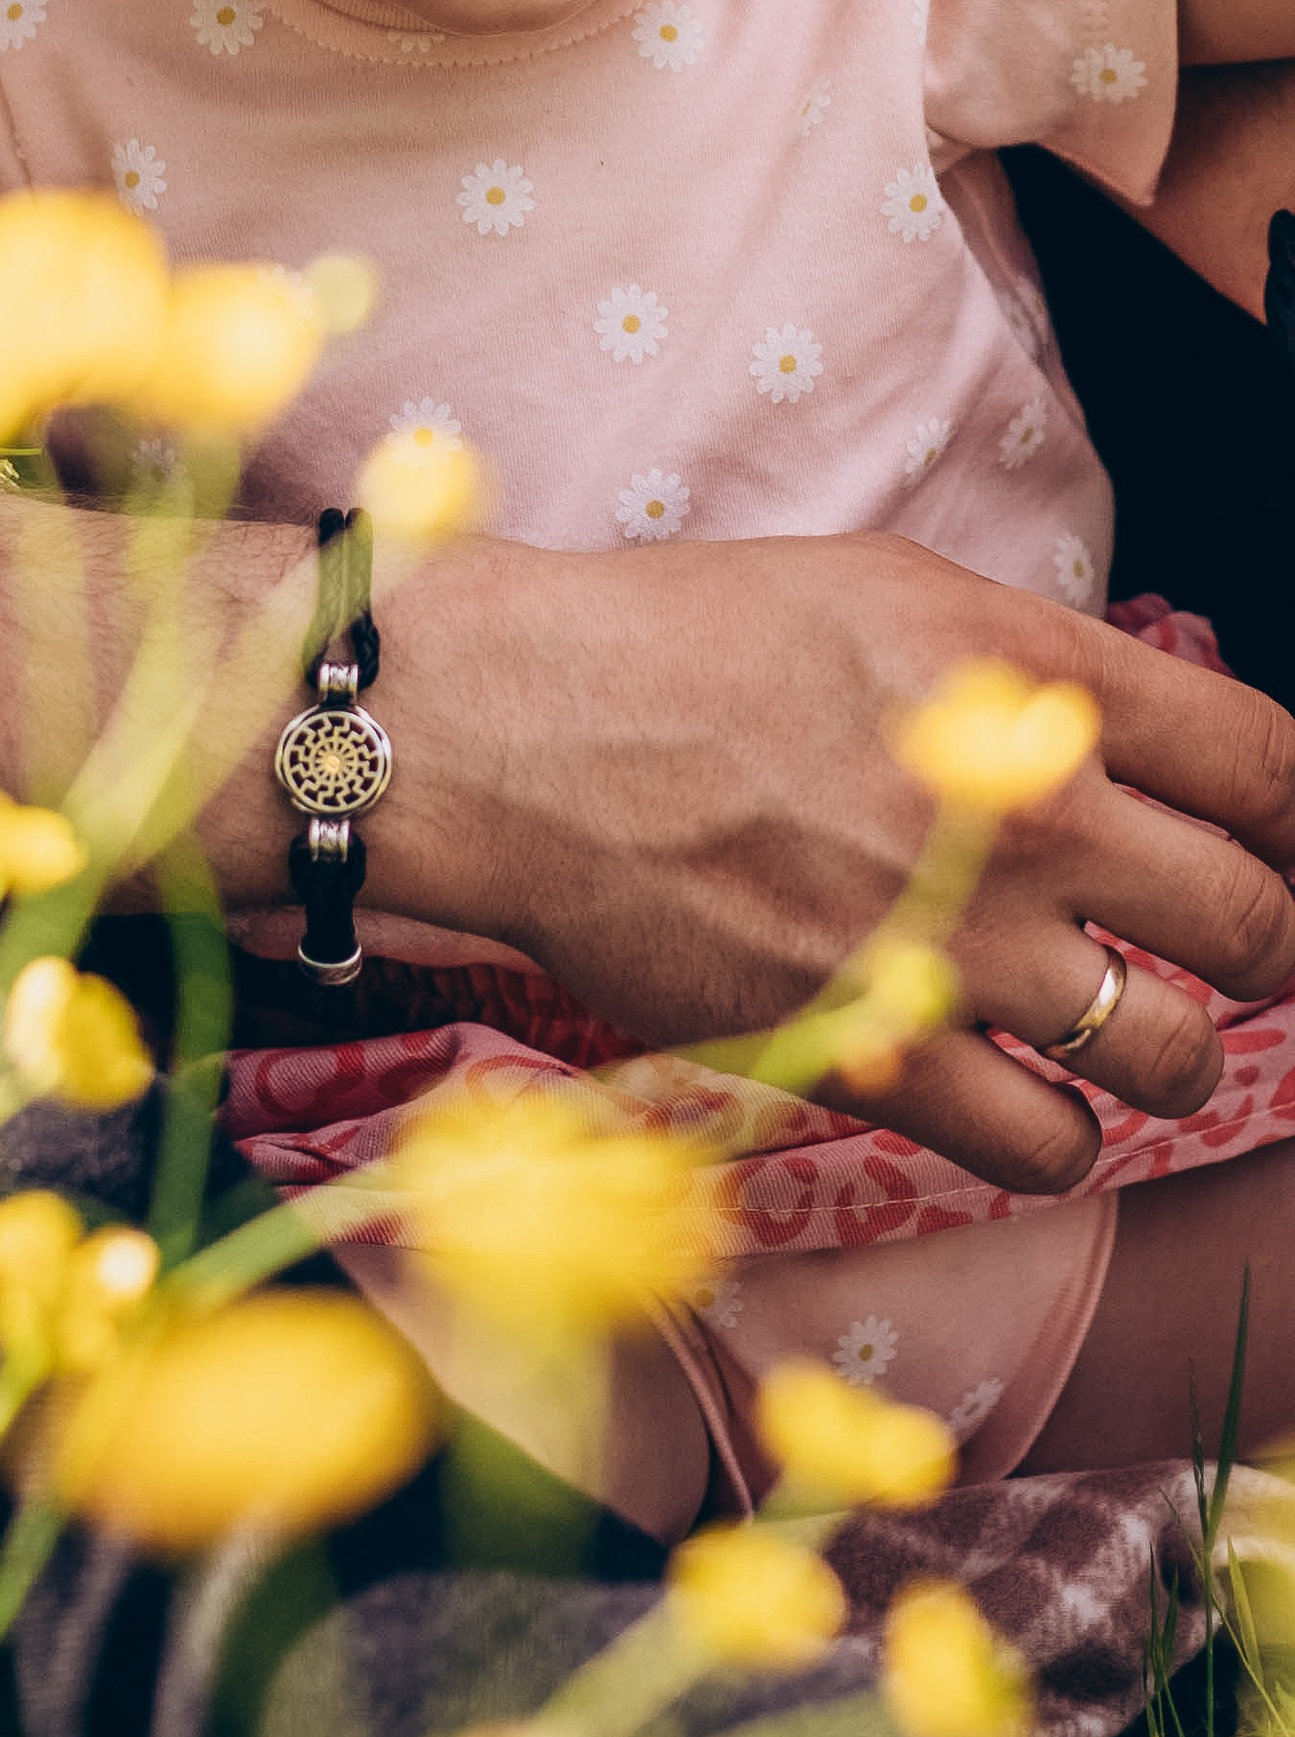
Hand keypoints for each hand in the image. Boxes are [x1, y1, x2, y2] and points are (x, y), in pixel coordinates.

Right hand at [380, 530, 1294, 1192]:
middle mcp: (1024, 812)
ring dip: (1169, 1048)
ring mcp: (954, 943)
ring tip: (1124, 1025)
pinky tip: (1024, 1091)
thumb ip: (1036, 667)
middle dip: (1268, 945)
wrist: (518, 733)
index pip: (1276, 767)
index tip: (1287, 845)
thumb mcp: (888, 588)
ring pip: (1177, 1054)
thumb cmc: (685, 642)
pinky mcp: (874, 1049)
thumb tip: (1147, 741)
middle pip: (1262, 924)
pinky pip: (1053, 1148)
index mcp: (1032, 675)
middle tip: (1229, 944)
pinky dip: (1061, 1132)